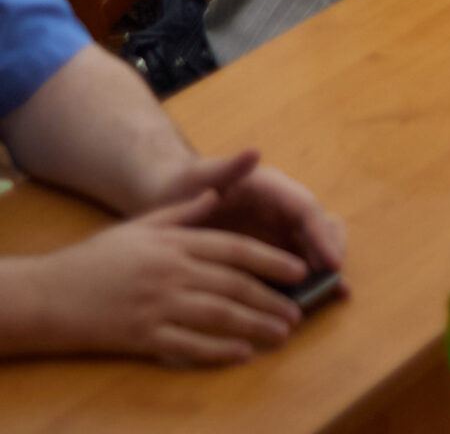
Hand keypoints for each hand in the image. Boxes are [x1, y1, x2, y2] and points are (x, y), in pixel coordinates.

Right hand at [15, 192, 312, 363]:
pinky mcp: (143, 337)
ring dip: (254, 326)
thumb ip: (183, 213)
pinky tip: (241, 354)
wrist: (50, 294)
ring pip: (218, 317)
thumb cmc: (97, 258)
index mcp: (176, 244)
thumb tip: (214, 195)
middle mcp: (173, 274)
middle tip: (298, 312)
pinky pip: (187, 346)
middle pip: (232, 286)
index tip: (297, 270)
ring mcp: (158, 307)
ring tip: (281, 334)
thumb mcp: (141, 225)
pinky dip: (218, 350)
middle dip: (270, 299)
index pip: (234, 250)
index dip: (270, 261)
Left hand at [144, 147, 345, 274]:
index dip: (322, 236)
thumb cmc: (184, 187)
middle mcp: (280, 209)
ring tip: (336, 294)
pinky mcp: (265, 252)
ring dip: (324, 269)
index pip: (305, 210)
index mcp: (270, 189)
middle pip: (318, 227)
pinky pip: (291, 267)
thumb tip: (254, 153)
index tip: (333, 262)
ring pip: (312, 247)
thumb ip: (228, 168)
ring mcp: (275, 230)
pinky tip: (313, 304)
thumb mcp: (201, 177)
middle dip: (331, 251)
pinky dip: (305, 283)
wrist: (168, 200)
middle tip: (337, 282)